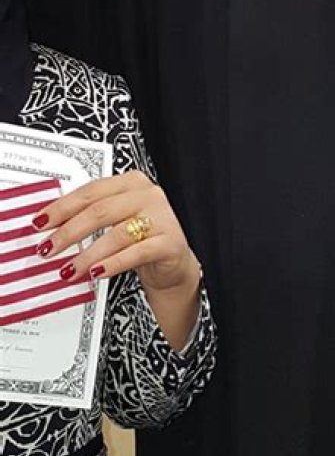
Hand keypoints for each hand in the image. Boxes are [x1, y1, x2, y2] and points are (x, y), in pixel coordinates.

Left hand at [32, 169, 199, 291]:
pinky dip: (112, 263)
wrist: (172, 261)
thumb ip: (89, 216)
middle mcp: (147, 195)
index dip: (62, 207)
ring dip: (87, 255)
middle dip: (69, 232)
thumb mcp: (115, 221)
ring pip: (117, 234)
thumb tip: (48, 226)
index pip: (91, 191)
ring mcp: (161, 218)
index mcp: (131, 182)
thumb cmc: (140, 238)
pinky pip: (136, 253)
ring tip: (69, 270)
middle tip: (48, 248)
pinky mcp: (169, 242)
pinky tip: (96, 273)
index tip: (40, 222)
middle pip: (100, 211)